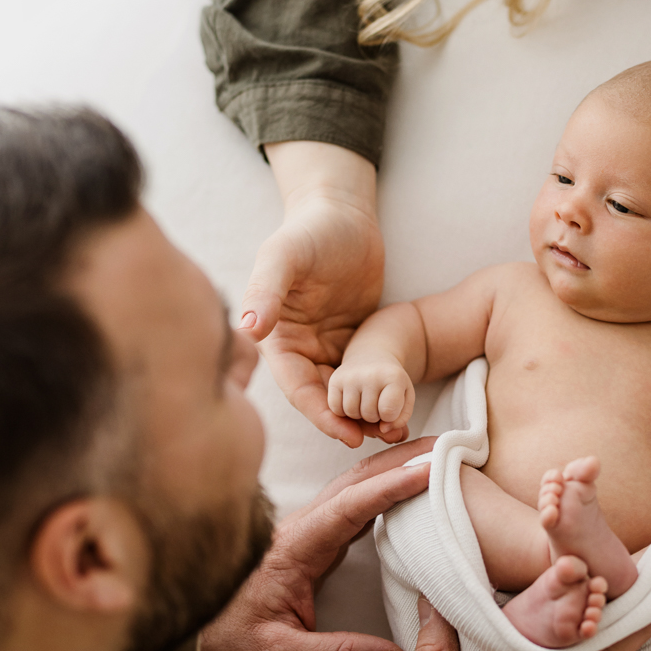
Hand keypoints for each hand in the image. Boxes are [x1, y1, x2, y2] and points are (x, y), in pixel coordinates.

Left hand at [200, 440, 434, 650]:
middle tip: (446, 448)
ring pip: (353, 486)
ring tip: (434, 458)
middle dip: (400, 461)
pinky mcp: (310, 537)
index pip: (349, 507)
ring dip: (392, 468)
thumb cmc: (228, 638)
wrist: (191, 629)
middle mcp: (301, 528)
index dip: (390, 487)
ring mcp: (305, 528)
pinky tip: (403, 487)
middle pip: (355, 481)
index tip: (429, 472)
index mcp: (295, 547)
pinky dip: (380, 487)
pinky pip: (351, 502)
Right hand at [242, 143, 383, 446]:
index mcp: (277, 338)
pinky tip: (403, 404)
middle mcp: (301, 349)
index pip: (297, 388)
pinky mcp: (355, 340)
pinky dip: (380, 391)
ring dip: (366, 411)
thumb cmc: (310, 229)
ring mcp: (328, 346)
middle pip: (323, 398)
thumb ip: (266, 289)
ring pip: (346, 392)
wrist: (344, 212)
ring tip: (396, 428)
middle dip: (348, 421)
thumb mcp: (285, 255)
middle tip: (380, 438)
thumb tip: (247, 330)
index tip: (346, 433)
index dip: (320, 414)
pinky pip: (366, 374)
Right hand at [328, 358, 415, 444]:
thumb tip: (383, 430)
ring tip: (365, 400)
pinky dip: (343, 411)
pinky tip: (352, 400)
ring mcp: (350, 376)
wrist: (372, 357)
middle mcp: (370, 373)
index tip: (391, 407)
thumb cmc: (389, 381)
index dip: (390, 416)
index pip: (389, 411)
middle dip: (374, 415)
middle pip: (369, 415)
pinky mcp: (335, 379)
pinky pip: (336, 410)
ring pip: (351, 414)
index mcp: (393, 376)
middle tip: (377, 401)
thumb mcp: (405, 397)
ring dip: (358, 414)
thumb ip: (400, 419)